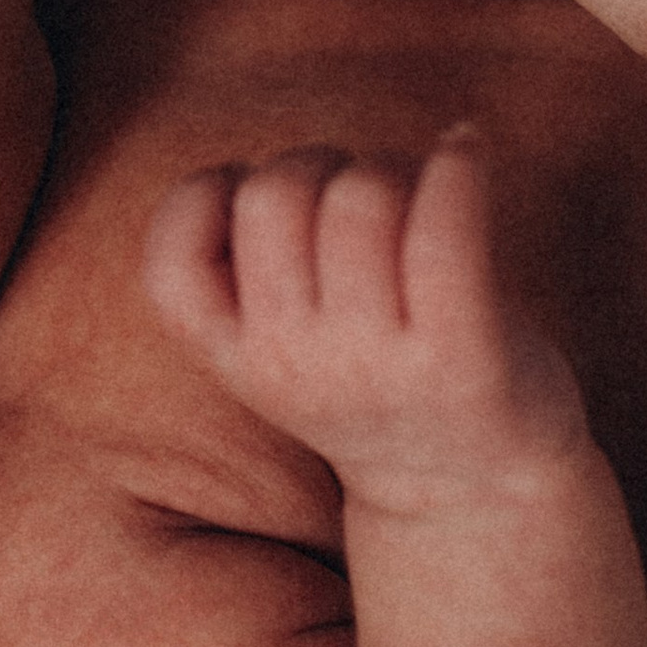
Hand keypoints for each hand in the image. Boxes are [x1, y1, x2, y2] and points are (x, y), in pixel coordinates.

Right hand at [142, 140, 585, 516]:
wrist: (475, 496)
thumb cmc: (379, 379)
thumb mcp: (284, 345)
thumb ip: (253, 269)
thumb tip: (255, 169)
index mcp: (236, 361)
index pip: (171, 256)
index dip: (210, 193)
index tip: (265, 202)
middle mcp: (291, 366)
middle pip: (275, 191)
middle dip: (319, 163)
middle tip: (362, 198)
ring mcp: (372, 366)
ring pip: (360, 193)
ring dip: (394, 166)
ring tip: (423, 196)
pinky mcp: (459, 359)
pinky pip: (445, 227)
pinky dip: (459, 166)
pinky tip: (466, 149)